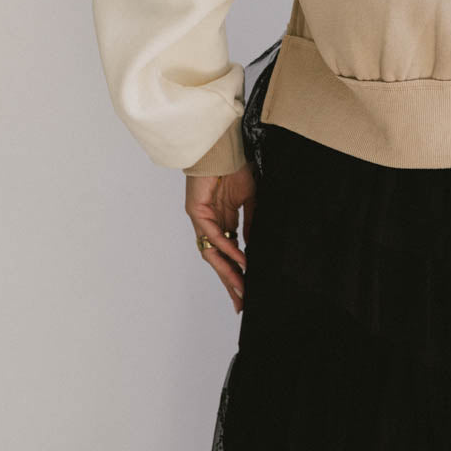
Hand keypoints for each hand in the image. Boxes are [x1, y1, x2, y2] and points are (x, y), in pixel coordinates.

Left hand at [185, 164, 256, 312]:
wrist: (223, 147)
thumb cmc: (235, 168)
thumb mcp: (250, 199)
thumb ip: (251, 223)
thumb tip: (253, 247)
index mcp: (223, 221)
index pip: (229, 255)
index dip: (237, 274)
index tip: (246, 292)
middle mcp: (211, 224)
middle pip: (219, 261)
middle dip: (230, 282)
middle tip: (241, 303)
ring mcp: (202, 220)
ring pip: (213, 254)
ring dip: (227, 272)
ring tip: (240, 288)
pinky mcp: (197, 212)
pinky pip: (214, 236)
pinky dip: (227, 249)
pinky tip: (240, 260)